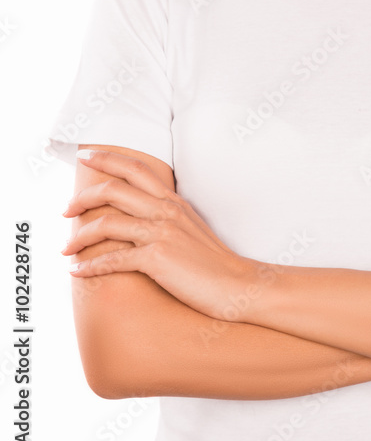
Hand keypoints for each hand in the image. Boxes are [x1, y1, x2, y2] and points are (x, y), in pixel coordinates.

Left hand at [62, 149, 257, 321]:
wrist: (236, 284)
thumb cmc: (211, 261)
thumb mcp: (189, 227)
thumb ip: (166, 215)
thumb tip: (139, 214)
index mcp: (172, 201)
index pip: (135, 168)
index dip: (106, 158)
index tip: (85, 155)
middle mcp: (165, 211)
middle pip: (113, 189)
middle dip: (82, 197)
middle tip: (66, 211)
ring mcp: (161, 233)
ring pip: (107, 224)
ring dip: (79, 236)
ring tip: (66, 248)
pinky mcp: (158, 259)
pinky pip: (113, 260)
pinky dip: (89, 266)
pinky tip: (76, 271)